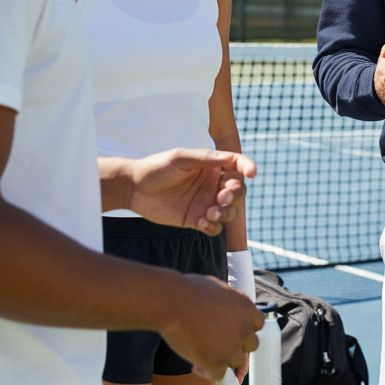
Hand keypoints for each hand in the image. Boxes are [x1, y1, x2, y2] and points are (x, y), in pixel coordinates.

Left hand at [125, 149, 257, 234]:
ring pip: (229, 211)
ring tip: (211, 213)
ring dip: (226, 212)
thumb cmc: (157, 167)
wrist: (133, 188)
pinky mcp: (196, 220)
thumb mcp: (182, 158)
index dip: (247, 167)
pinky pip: (214, 227)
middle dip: (235, 195)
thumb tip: (231, 159)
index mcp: (212, 166)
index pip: (236, 165)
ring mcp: (205, 203)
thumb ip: (207, 158)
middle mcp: (212, 185)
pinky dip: (213, 226)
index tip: (252, 173)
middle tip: (222, 197)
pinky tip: (202, 222)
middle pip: (237, 191)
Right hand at [160, 274, 262, 382]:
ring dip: (222, 360)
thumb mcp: (218, 289)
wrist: (173, 302)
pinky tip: (195, 366)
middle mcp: (244, 328)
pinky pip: (218, 375)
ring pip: (236, 361)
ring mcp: (232, 347)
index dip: (246, 329)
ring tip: (203, 354)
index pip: (258, 324)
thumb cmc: (188, 291)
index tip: (233, 331)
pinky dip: (208, 373)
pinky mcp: (217, 362)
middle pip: (251, 345)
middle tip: (218, 345)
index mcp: (246, 307)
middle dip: (237, 346)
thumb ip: (229, 303)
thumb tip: (227, 307)